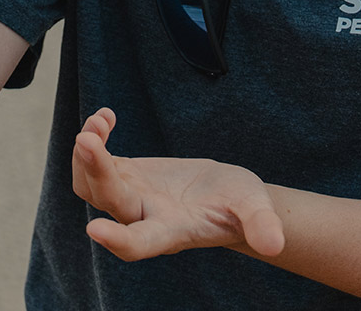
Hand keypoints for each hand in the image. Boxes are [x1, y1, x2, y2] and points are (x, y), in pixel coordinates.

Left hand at [71, 108, 284, 260]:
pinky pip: (96, 161)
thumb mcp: (255, 209)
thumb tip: (275, 243)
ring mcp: (129, 196)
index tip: (95, 230)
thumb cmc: (242, 206)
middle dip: (96, 171)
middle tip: (88, 137)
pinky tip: (106, 117)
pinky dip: (95, 138)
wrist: (226, 197)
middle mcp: (143, 217)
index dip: (118, 239)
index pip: (140, 243)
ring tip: (98, 122)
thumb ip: (262, 225)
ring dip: (85, 155)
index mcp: (172, 231)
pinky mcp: (125, 174)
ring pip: (89, 184)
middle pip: (108, 200)